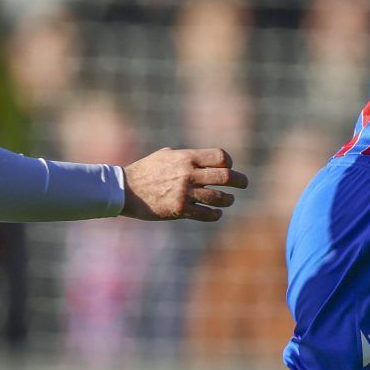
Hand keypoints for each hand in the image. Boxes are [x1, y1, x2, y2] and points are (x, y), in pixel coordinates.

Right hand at [121, 147, 246, 221]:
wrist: (125, 190)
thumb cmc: (145, 170)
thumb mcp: (165, 155)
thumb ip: (185, 155)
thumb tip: (202, 157)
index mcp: (186, 157)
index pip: (220, 157)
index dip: (228, 162)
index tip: (228, 167)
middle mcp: (188, 174)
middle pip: (226, 177)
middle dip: (239, 180)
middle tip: (244, 183)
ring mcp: (185, 192)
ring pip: (219, 197)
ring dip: (228, 199)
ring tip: (229, 199)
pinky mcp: (180, 209)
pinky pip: (206, 214)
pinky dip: (215, 214)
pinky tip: (216, 213)